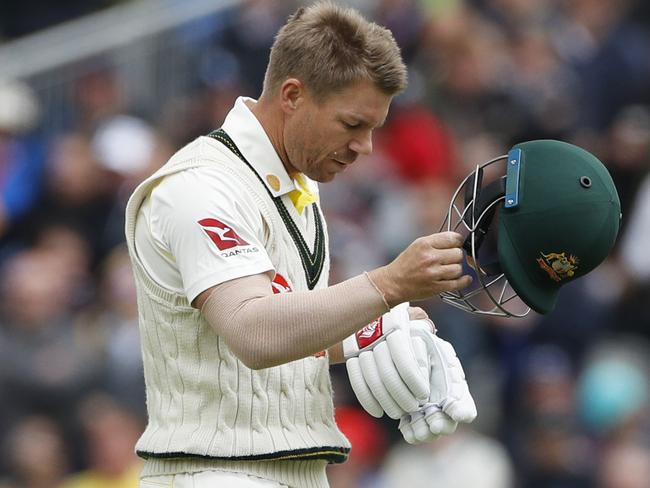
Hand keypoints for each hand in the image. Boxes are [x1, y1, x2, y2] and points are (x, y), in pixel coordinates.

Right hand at [343, 303, 430, 418]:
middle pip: (387, 375)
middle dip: (402, 397)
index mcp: (394, 325)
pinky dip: (367, 399)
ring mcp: (359, 346)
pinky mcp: (349, 354)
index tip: (424, 394)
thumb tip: (431, 335)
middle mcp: (375, 336)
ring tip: (399, 412)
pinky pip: (356, 380)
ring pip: (372, 381)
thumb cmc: (400, 317)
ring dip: (387, 402)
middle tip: (413, 407)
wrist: (369, 311)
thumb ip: (423, 325)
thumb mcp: (414, 315)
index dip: (414, 381)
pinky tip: (378, 411)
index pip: (403, 360)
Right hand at [368, 232, 471, 306]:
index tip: (456, 245)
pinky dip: (464, 281)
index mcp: (424, 244)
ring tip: (448, 270)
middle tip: (449, 260)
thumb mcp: (417, 246)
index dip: (457, 242)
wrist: (393, 283)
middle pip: (458, 253)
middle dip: (455, 256)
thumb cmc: (405, 265)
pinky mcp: (436, 287)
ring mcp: (433, 273)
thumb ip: (436, 242)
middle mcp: (429, 257)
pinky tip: (464, 279)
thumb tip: (457, 240)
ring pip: (459, 268)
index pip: (453, 238)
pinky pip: (458, 283)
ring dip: (456, 270)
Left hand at [398, 325, 476, 443]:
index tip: (455, 411)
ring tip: (419, 430)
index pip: (466, 408)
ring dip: (425, 432)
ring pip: (431, 430)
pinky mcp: (411, 415)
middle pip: (448, 424)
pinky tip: (406, 427)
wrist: (409, 350)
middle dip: (442, 425)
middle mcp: (444, 405)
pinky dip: (410, 432)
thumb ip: (438, 359)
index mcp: (456, 389)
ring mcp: (428, 412)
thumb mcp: (437, 348)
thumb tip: (432, 369)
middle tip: (435, 424)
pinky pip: (413, 430)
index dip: (462, 411)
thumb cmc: (426, 348)